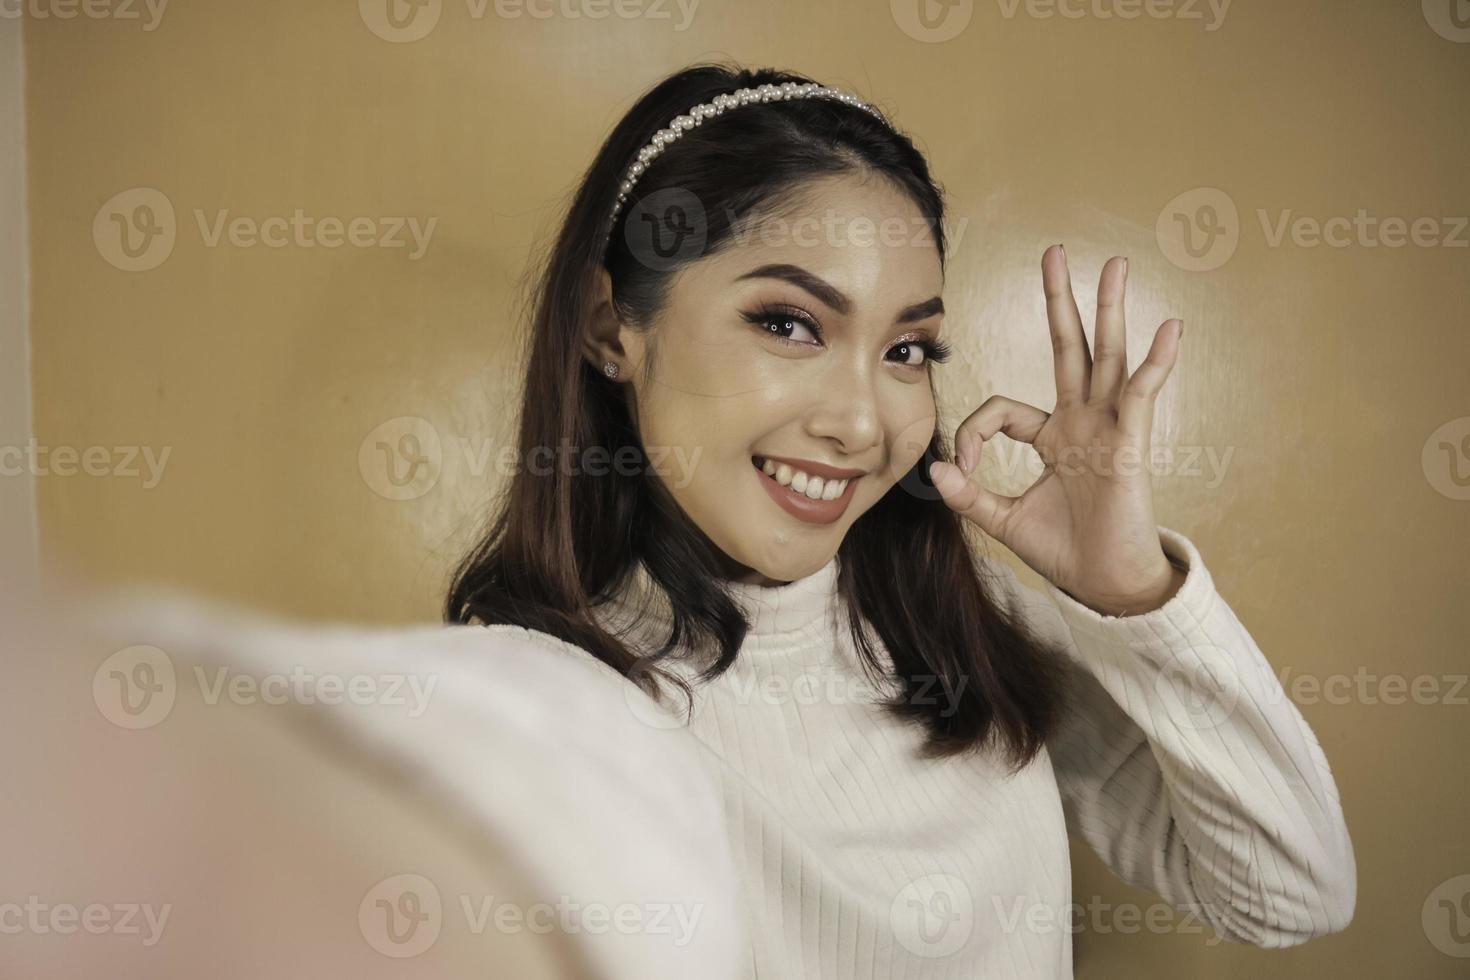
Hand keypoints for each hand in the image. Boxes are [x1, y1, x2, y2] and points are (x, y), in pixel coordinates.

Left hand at [930, 246, 1185, 616]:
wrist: (1106, 587)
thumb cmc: (1066, 551)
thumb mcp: (1004, 521)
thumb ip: (970, 496)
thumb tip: (937, 468)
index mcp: (1052, 438)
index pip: (1003, 409)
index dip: (974, 433)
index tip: (964, 470)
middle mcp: (1082, 424)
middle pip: (1070, 350)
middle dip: (1062, 302)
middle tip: (1055, 253)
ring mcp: (1108, 430)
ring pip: (1107, 358)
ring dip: (1111, 310)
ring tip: (1117, 265)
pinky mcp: (1130, 447)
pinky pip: (1141, 397)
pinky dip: (1155, 364)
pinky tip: (1169, 329)